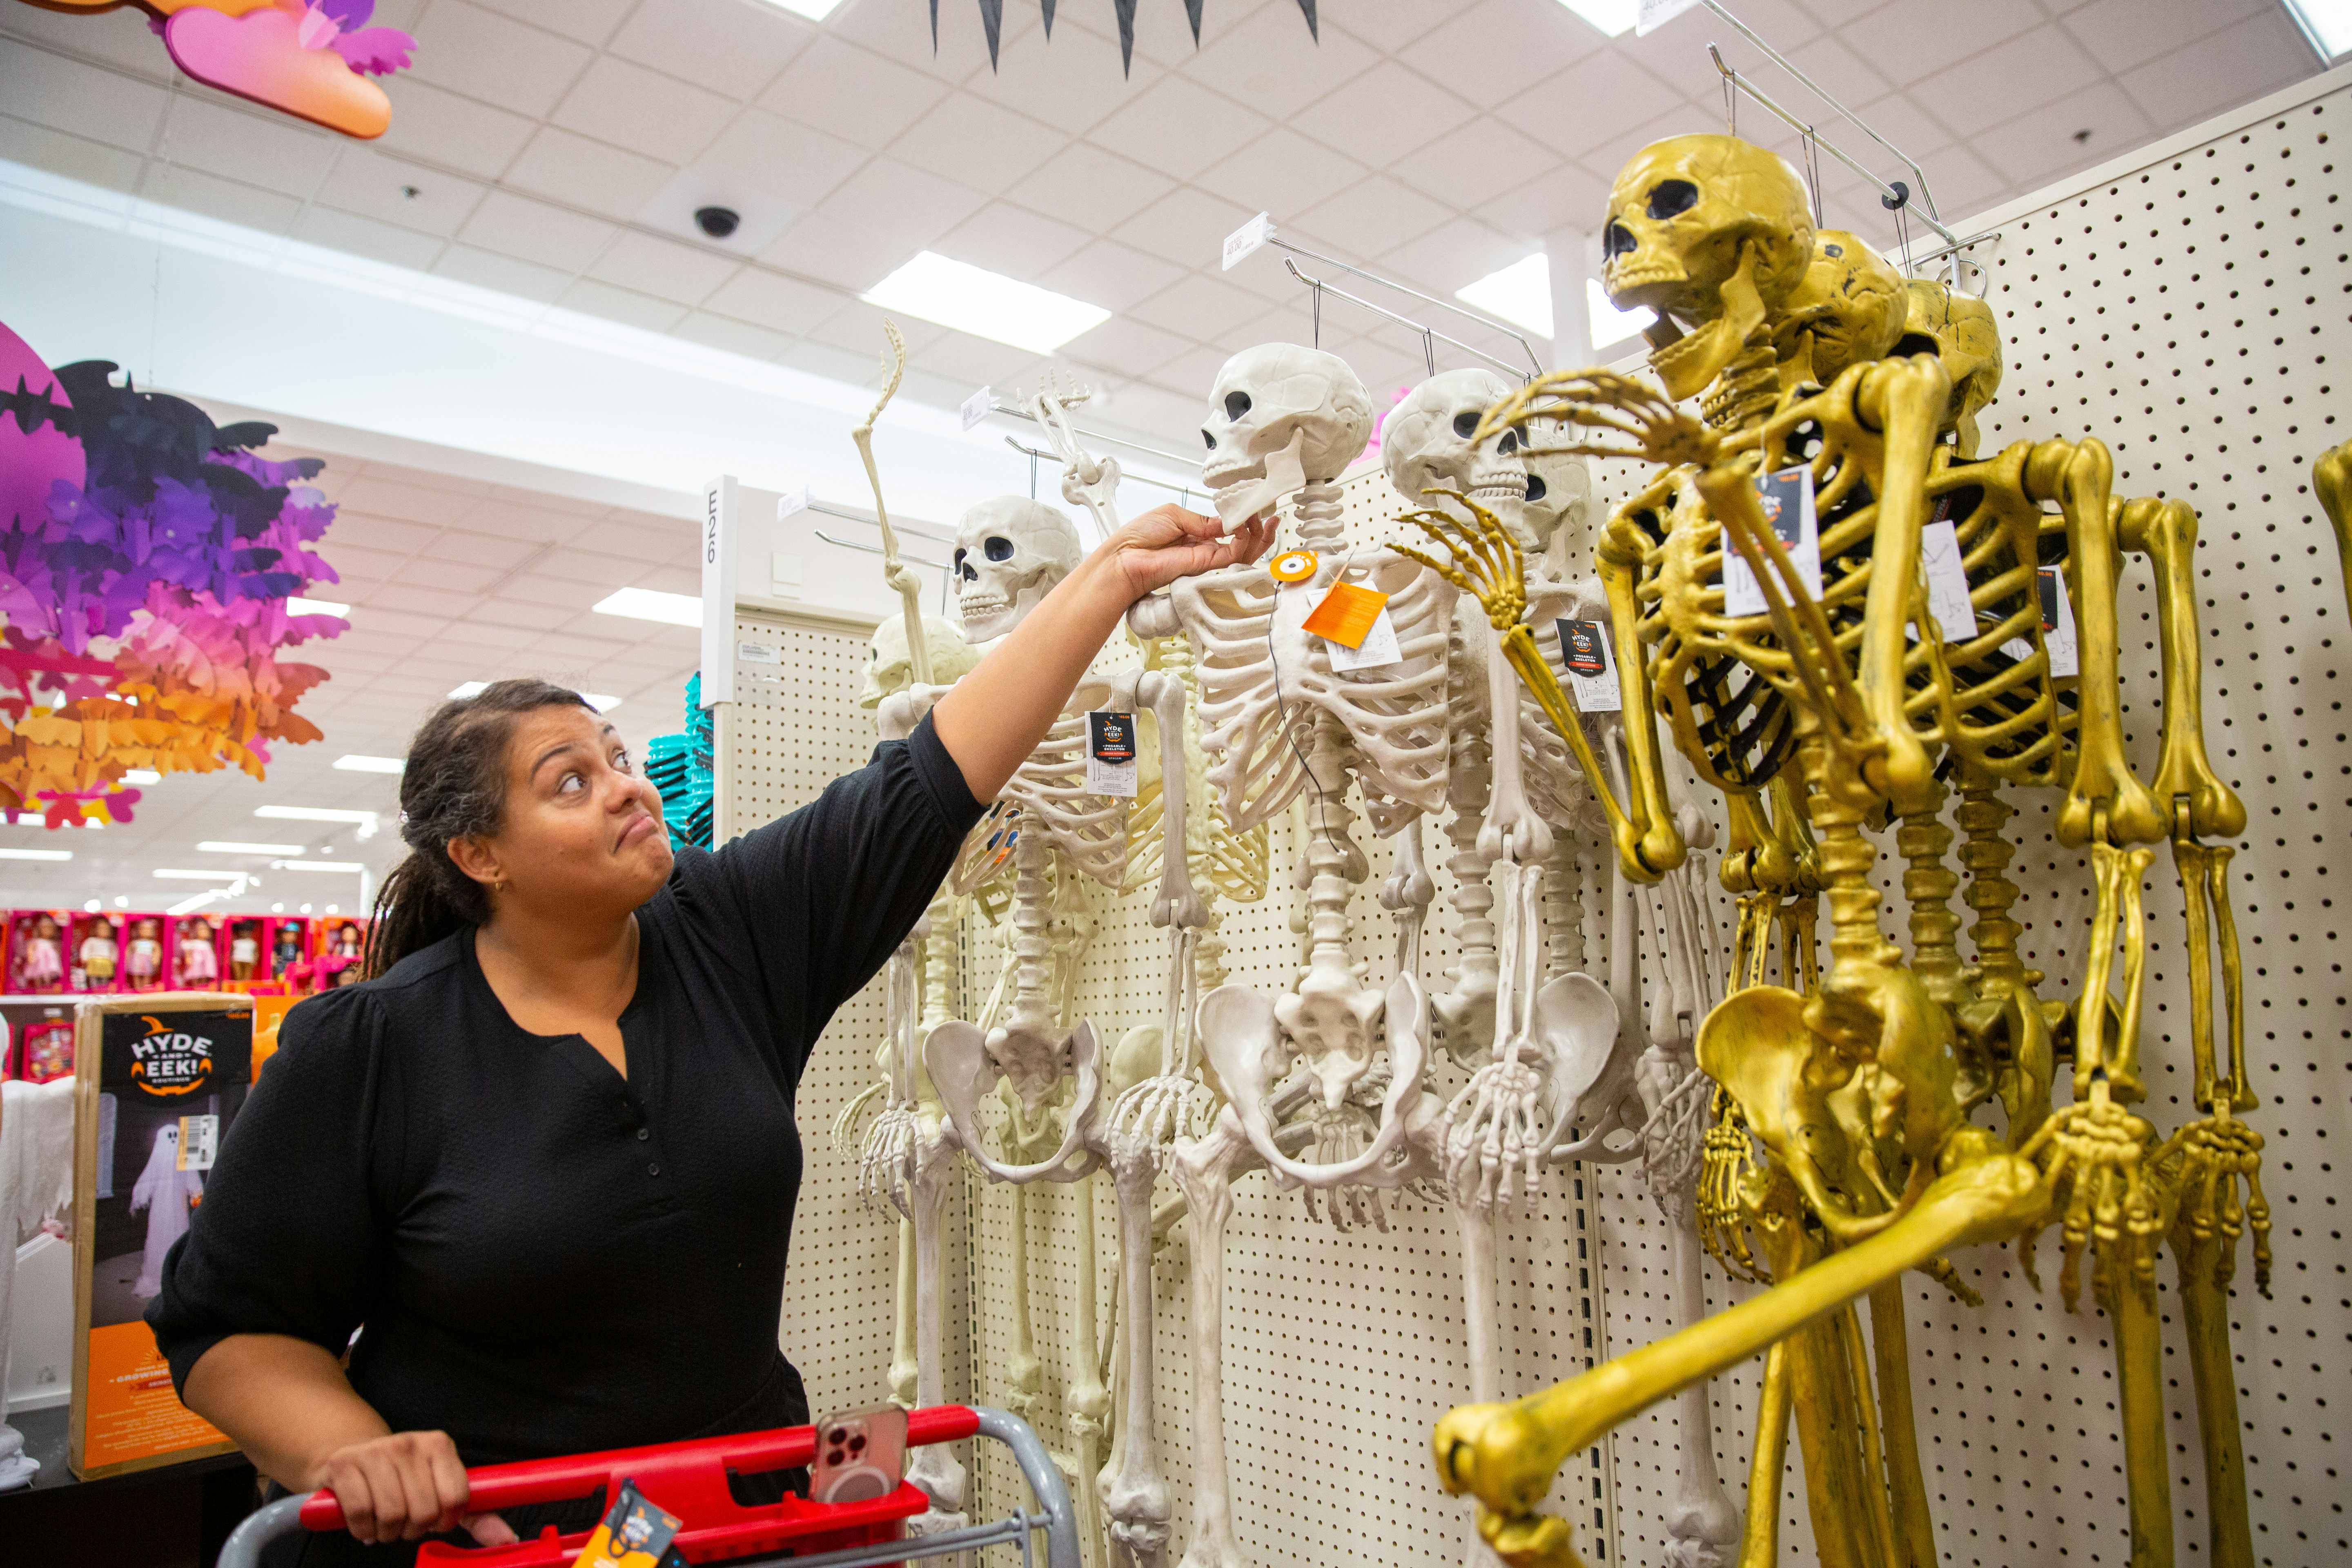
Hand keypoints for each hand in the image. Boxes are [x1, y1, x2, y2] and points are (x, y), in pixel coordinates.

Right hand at [311, 1430, 515, 1545]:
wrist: (353, 1458)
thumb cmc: (404, 1481)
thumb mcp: (443, 1491)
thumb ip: (478, 1516)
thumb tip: (509, 1541)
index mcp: (440, 1445)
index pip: (455, 1499)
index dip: (445, 1522)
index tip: (435, 1520)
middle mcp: (410, 1443)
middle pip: (424, 1512)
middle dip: (414, 1529)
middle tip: (406, 1523)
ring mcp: (376, 1451)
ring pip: (392, 1515)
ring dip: (388, 1532)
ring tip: (385, 1523)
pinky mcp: (344, 1465)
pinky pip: (361, 1514)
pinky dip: (363, 1530)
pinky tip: (366, 1522)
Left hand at [1100, 504, 1275, 602]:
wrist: (1125, 558)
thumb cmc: (1139, 536)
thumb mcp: (1174, 514)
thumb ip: (1202, 520)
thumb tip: (1225, 522)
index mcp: (1196, 534)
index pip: (1228, 528)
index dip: (1243, 518)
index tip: (1253, 507)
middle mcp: (1204, 548)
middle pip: (1241, 542)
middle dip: (1258, 530)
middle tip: (1269, 518)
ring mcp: (1206, 559)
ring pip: (1242, 552)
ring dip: (1258, 537)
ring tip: (1265, 522)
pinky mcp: (1206, 567)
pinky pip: (1232, 557)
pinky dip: (1244, 543)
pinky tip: (1246, 529)